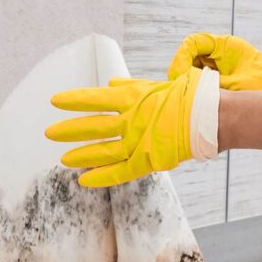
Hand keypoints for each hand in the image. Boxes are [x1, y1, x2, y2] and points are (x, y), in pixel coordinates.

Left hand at [45, 68, 215, 187]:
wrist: (212, 116)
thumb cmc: (188, 96)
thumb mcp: (157, 85)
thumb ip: (131, 86)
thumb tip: (112, 81)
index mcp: (133, 97)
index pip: (95, 98)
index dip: (74, 100)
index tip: (54, 100)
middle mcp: (131, 119)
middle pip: (93, 125)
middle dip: (69, 129)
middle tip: (49, 132)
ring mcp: (139, 141)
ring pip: (102, 150)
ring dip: (81, 154)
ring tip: (63, 159)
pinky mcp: (149, 160)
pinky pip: (120, 171)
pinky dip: (102, 177)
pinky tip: (84, 180)